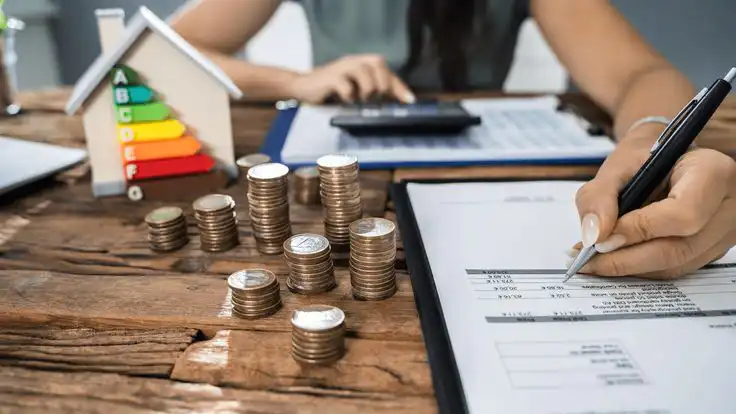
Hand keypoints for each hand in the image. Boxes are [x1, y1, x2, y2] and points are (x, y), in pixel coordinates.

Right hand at [286, 54, 414, 103]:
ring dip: (367, 89)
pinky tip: (346, 101)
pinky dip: (349, 95)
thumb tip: (394, 103)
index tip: (409, 101)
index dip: (399, 85)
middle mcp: (354, 62)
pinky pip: (346, 85)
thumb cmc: (332, 91)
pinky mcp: (329, 78)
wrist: (303, 88)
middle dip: (383, 84)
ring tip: (361, 100)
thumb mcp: (355, 91)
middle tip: (377, 99)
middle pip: (378, 63)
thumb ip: (373, 93)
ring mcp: (341, 68)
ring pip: (364, 71)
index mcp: (362, 63)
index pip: (386, 70)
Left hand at [573, 135, 735, 278]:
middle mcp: (727, 206)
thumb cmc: (645, 158)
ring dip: (629, 269)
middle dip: (626, 259)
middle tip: (587, 260)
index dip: (640, 230)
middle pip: (679, 248)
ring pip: (675, 265)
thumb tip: (594, 237)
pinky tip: (613, 260)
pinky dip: (640, 268)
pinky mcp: (711, 250)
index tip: (601, 238)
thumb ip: (599, 197)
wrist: (667, 160)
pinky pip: (674, 268)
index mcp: (712, 172)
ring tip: (593, 262)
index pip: (683, 213)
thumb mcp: (617, 165)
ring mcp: (724, 233)